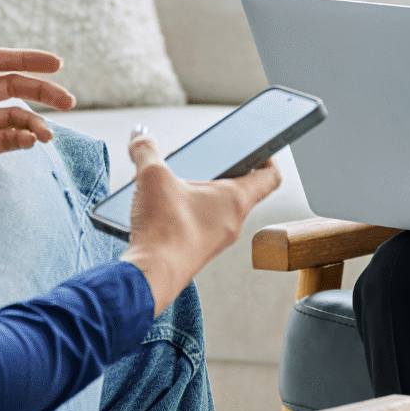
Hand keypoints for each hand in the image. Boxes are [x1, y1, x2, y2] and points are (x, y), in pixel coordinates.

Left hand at [0, 35, 75, 210]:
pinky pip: (8, 140)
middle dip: (43, 93)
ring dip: (35, 123)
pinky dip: (22, 140)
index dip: (28, 61)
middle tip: (68, 101)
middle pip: (14, 89)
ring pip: (15, 117)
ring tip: (48, 135)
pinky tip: (31, 142)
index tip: (56, 65)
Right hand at [119, 129, 281, 315]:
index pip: (270, 175)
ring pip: (217, 208)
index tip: (258, 147)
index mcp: (236, 198)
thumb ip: (146, 151)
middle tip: (200, 160)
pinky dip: (186, 212)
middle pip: (239, 189)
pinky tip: (160, 207)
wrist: (151, 274)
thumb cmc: (164, 228)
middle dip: (219, 171)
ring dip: (199, 193)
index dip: (268, 156)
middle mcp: (233, 221)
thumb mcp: (152, 177)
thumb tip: (140, 136)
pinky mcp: (198, 252)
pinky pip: (201, 225)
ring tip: (172, 183)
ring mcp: (217, 240)